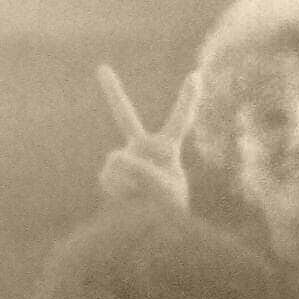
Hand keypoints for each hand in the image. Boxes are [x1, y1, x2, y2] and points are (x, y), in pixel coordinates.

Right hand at [96, 66, 199, 210]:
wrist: (151, 230)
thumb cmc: (167, 209)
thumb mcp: (163, 189)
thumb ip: (141, 169)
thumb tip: (114, 157)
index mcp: (167, 148)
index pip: (180, 120)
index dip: (187, 99)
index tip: (196, 75)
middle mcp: (143, 149)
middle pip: (126, 117)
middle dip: (113, 92)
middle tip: (102, 68)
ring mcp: (124, 161)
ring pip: (120, 163)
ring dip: (131, 181)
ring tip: (142, 197)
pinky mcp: (109, 175)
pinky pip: (111, 178)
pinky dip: (120, 191)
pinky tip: (128, 200)